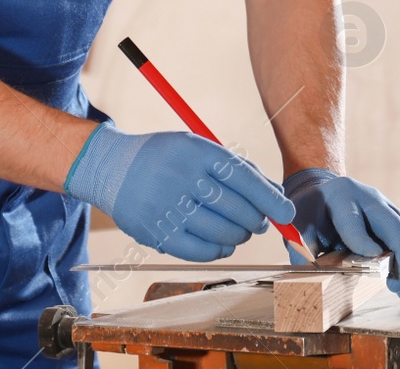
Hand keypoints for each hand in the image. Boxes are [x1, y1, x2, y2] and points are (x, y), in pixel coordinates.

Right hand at [65, 124, 295, 260]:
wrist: (112, 168)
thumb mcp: (198, 148)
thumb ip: (237, 168)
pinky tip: (222, 242)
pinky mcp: (156, 233)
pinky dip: (220, 249)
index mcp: (195, 152)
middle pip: (236, 208)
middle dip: (256, 219)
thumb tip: (277, 195)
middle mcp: (180, 178)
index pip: (243, 177)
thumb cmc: (166, 158)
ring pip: (222, 233)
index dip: (270, 198)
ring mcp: (166, 208)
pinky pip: (201, 251)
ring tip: (240, 230)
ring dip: (239, 235)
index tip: (287, 212)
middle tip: (258, 221)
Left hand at [283, 168, 399, 294]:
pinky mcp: (395, 216)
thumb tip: (308, 279)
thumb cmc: (308, 213)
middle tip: (394, 287)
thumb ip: (301, 252)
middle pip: (395, 226)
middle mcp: (369, 198)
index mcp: (340, 198)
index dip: (362, 243)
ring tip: (399, 288)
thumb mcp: (297, 227)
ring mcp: (386, 205)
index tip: (370, 263)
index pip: (353, 221)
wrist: (321, 190)